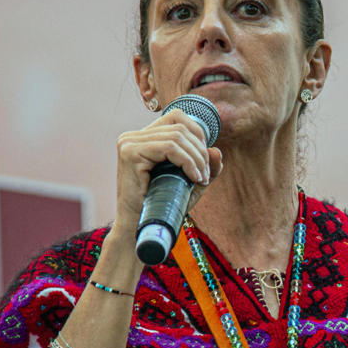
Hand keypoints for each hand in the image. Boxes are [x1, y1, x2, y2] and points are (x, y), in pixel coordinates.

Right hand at [113, 107, 223, 235]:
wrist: (137, 229)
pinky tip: (195, 177)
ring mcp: (129, 143)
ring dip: (197, 158)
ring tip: (201, 178)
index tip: (205, 161)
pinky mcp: (130, 153)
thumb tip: (218, 151)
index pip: (177, 117)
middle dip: (200, 150)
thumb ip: (203, 167)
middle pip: (179, 126)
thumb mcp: (188, 184)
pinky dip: (188, 162)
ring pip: (177, 137)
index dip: (198, 134)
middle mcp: (133, 136)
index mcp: (143, 137)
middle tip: (206, 175)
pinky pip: (168, 148)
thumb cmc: (161, 207)